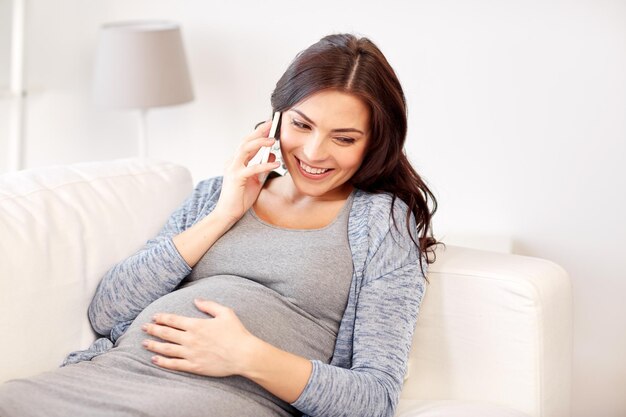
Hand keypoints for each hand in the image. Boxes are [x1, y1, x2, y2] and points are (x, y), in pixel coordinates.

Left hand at [141, 299, 256, 376]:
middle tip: (143, 328)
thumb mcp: (225, 312)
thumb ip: (209, 305)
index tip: (154, 317)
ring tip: (144, 343)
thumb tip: (196, 300)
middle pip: (166, 333)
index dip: (161, 318)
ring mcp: (191, 354)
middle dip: (153, 330)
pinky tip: (154, 360)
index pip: (173, 320)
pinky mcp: (194, 366)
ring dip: (154, 345)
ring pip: (167, 349)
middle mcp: (190, 339)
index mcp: (196, 325)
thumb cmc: (237, 333)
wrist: (244, 355)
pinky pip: (174, 364)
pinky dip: (163, 362)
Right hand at [212, 121, 280, 224]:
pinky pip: (252, 168)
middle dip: (259, 131)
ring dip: (260, 142)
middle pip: (245, 141)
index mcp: (236, 162)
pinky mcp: (236, 178)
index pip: (247, 143)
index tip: (270, 126)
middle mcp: (232, 162)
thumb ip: (263, 167)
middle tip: (272, 124)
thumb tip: (272, 155)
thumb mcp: (256, 180)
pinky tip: (276, 163)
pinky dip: (264, 164)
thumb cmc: (240, 198)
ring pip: (245, 149)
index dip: (258, 134)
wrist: (228, 213)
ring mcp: (232, 169)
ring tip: (273, 140)